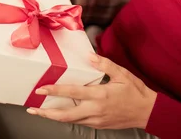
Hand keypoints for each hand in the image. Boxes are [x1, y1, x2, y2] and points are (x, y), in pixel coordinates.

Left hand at [27, 54, 156, 129]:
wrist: (147, 112)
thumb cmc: (135, 91)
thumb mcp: (121, 74)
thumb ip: (104, 64)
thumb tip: (89, 56)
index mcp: (99, 95)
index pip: (72, 92)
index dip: (55, 90)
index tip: (41, 89)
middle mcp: (95, 109)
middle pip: (65, 114)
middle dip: (46, 113)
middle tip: (32, 110)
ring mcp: (96, 119)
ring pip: (70, 121)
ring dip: (54, 117)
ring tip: (41, 112)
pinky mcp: (98, 125)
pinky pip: (79, 122)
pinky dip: (67, 118)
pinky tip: (61, 113)